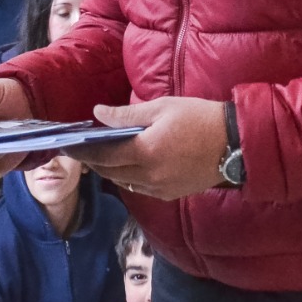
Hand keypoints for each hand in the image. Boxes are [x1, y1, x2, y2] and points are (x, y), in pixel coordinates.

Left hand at [66, 96, 228, 200]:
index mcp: (145, 152)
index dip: (81, 152)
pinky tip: (126, 164)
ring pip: (123, 182)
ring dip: (109, 170)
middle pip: (109, 172)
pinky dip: (127, 176)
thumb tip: (98, 113)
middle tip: (79, 149)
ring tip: (99, 155)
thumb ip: (127, 114)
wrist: (236, 143)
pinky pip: (139, 188)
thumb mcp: (162, 107)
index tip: (66, 145)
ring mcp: (160, 188)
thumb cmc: (199, 117)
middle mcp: (149, 176)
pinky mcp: (170, 194)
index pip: (102, 156)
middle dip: (92, 162)